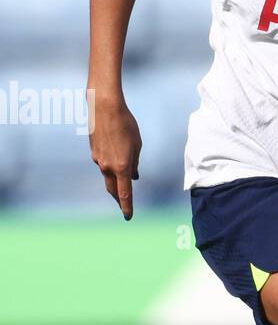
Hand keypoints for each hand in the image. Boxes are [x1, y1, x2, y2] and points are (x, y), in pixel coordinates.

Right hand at [89, 96, 141, 218]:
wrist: (104, 108)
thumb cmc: (126, 125)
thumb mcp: (137, 145)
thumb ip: (135, 163)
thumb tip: (133, 176)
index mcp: (122, 167)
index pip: (124, 194)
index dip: (127, 206)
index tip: (128, 216)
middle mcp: (107, 167)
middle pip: (113, 189)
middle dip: (118, 198)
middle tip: (123, 205)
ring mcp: (98, 160)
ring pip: (107, 175)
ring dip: (115, 179)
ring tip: (124, 178)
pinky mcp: (93, 152)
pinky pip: (103, 163)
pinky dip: (110, 165)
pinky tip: (114, 157)